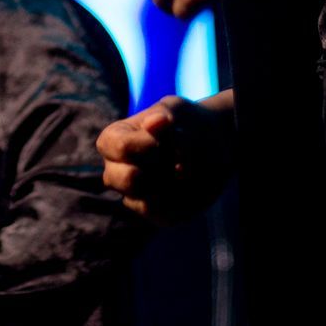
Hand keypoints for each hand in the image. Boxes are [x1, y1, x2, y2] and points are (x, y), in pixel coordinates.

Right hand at [97, 93, 235, 224]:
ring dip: (172, 184)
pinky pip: (164, 215)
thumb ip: (165, 114)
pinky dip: (183, 199)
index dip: (143, 143)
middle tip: (175, 157)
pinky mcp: (155, 213)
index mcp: (114, 140)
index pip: (116, 146)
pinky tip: (189, 184)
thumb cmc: (185, 122)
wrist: (211, 145)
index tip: (165, 136)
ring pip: (143, 202)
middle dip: (157, 168)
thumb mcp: (177, 110)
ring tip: (184, 169)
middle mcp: (117, 170)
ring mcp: (134, 194)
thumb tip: (156, 121)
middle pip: (123, 179)